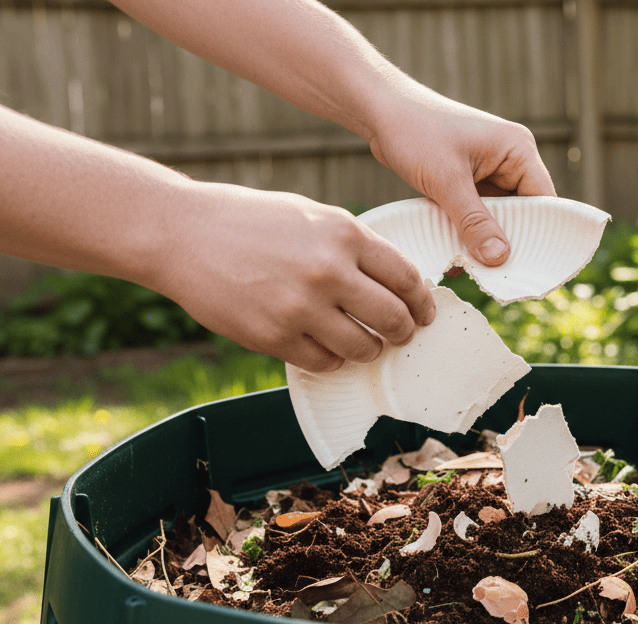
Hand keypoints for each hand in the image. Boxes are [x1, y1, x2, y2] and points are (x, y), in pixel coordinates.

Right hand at [158, 180, 435, 371]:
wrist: (182, 233)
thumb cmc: (250, 221)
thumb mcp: (312, 215)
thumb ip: (354, 246)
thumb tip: (396, 283)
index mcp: (344, 233)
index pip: (406, 278)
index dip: (421, 302)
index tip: (423, 312)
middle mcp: (329, 270)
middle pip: (394, 319)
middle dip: (404, 332)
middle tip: (400, 335)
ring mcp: (301, 307)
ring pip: (363, 348)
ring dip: (368, 349)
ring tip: (362, 342)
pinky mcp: (274, 337)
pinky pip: (324, 362)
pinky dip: (331, 359)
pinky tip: (325, 347)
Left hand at [367, 90, 556, 265]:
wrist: (380, 112)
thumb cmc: (415, 131)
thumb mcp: (447, 180)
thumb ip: (474, 221)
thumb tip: (500, 258)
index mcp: (518, 151)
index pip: (544, 201)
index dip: (542, 235)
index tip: (533, 269)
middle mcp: (510, 161)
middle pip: (524, 214)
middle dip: (510, 243)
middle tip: (501, 278)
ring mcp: (490, 173)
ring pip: (499, 219)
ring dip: (487, 242)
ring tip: (478, 270)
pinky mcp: (469, 183)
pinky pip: (478, 216)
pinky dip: (470, 234)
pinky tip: (459, 256)